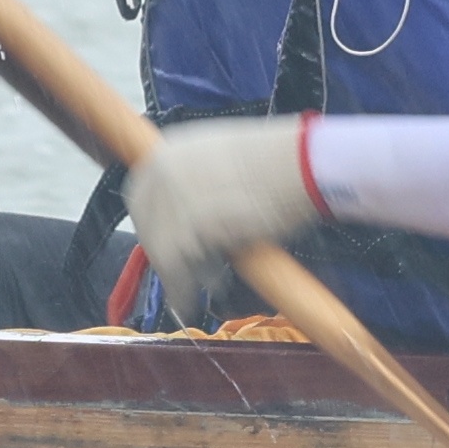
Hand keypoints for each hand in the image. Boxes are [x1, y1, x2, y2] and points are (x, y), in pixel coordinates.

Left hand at [128, 114, 331, 324]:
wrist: (307, 164)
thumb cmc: (284, 162)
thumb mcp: (227, 155)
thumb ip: (200, 177)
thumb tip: (191, 209)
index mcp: (173, 146)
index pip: (142, 192)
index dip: (153, 224)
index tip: (164, 245)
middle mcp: (165, 167)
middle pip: (145, 221)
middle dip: (161, 250)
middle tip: (179, 273)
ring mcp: (173, 196)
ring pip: (160, 248)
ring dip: (175, 274)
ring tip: (197, 290)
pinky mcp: (188, 225)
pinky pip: (175, 267)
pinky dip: (181, 289)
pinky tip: (191, 301)